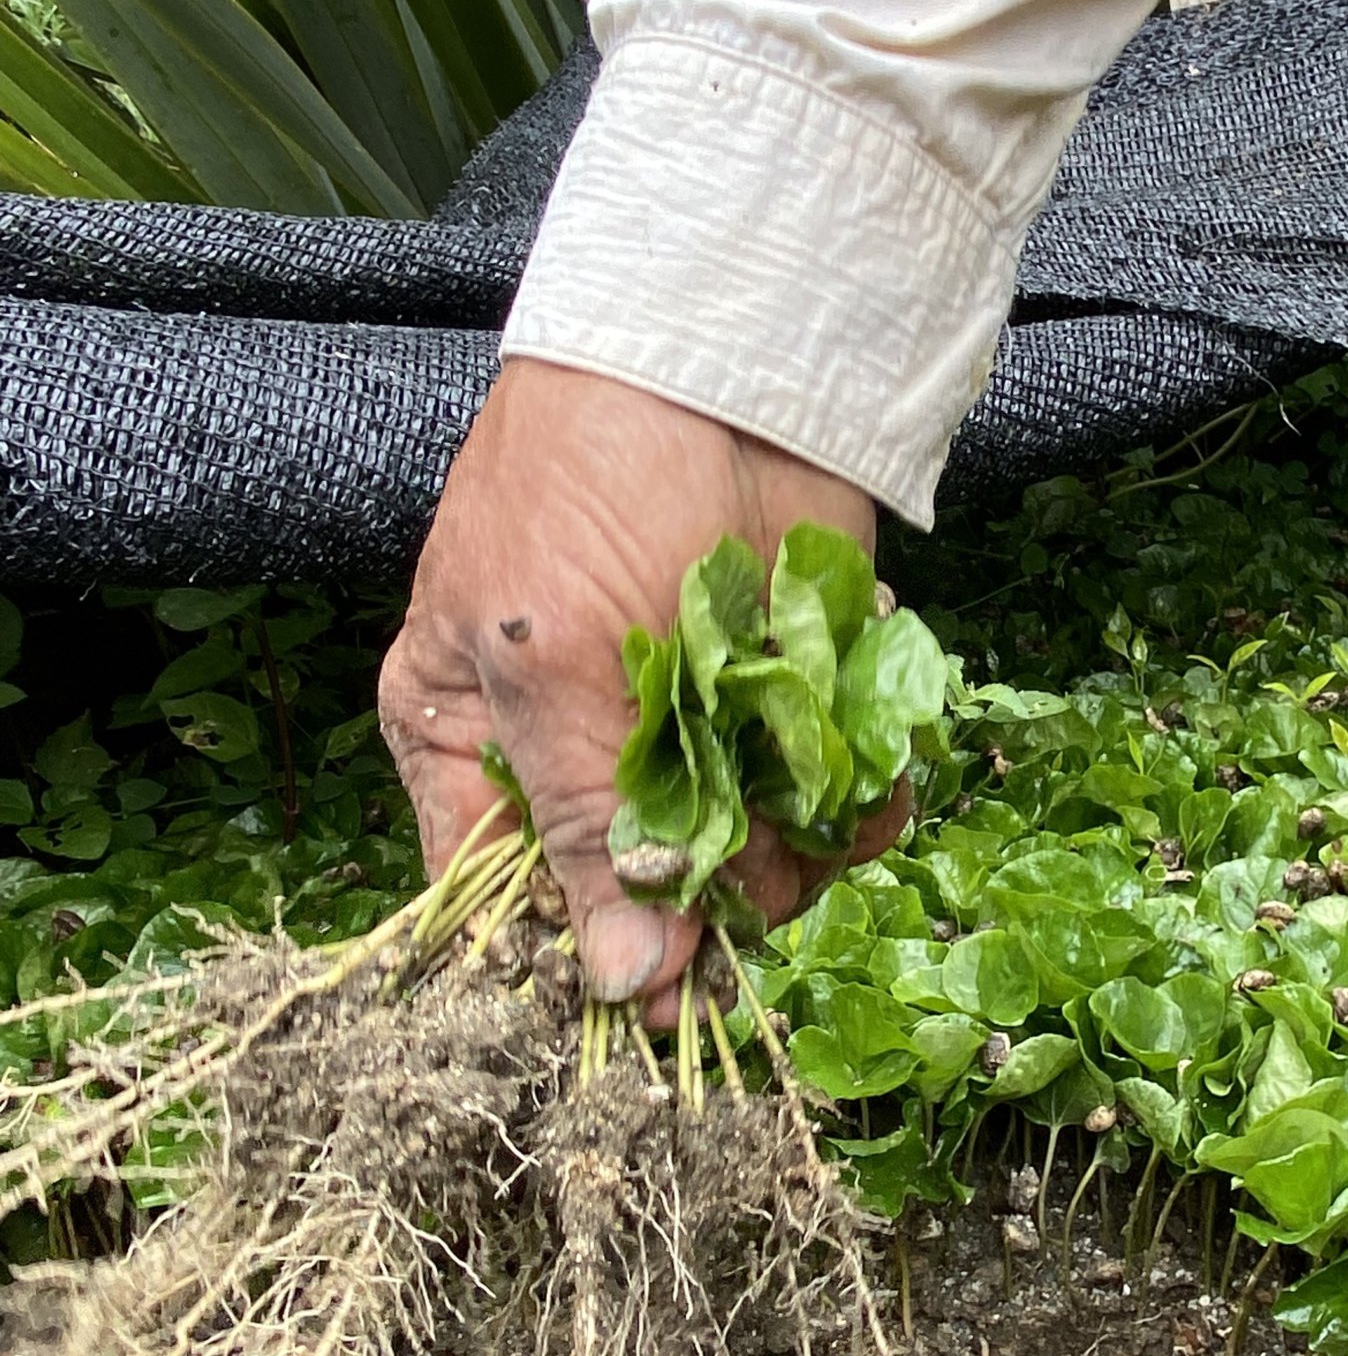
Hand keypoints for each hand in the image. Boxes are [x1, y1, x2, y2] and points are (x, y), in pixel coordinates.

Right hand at [379, 360, 905, 1024]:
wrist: (730, 352)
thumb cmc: (591, 481)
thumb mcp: (553, 662)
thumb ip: (580, 824)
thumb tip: (614, 986)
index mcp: (469, 742)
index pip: (504, 901)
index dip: (577, 962)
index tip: (651, 1002)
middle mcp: (580, 755)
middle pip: (641, 903)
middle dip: (706, 906)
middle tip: (748, 880)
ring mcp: (694, 734)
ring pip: (746, 867)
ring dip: (795, 854)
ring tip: (815, 802)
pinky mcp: (789, 705)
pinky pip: (826, 805)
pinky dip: (857, 802)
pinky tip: (869, 773)